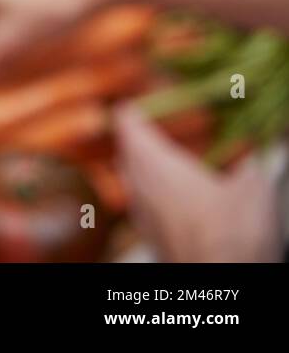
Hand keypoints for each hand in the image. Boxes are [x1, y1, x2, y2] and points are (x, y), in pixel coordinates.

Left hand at [114, 106, 280, 261]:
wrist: (221, 281)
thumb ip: (250, 158)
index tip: (137, 103)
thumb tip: (257, 144)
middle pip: (127, 153)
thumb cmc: (231, 232)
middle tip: (151, 129)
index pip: (127, 125)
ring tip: (164, 162)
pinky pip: (143, 207)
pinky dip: (153, 195)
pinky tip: (175, 201)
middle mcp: (138, 187)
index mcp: (154, 164)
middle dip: (138, 140)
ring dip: (144, 168)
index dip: (132, 111)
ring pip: (133, 181)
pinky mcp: (152, 238)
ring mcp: (141, 215)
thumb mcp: (252, 185)